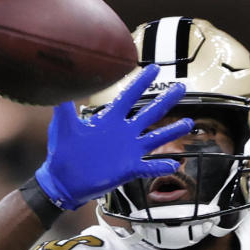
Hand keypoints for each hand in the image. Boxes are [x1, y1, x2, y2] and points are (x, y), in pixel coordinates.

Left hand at [33, 64, 193, 210]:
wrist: (62, 181)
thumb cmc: (62, 154)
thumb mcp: (64, 127)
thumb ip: (64, 106)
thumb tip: (61, 82)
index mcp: (109, 121)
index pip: (128, 96)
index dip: (140, 82)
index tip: (154, 67)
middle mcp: (123, 133)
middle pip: (149, 114)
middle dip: (165, 101)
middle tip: (181, 88)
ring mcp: (128, 151)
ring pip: (155, 139)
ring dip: (171, 132)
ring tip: (188, 123)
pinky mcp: (128, 169)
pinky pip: (149, 167)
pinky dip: (161, 167)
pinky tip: (174, 164)